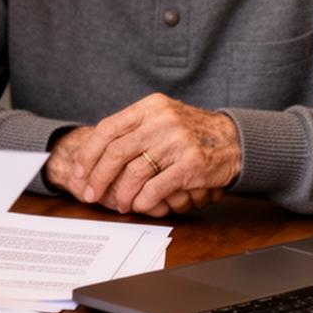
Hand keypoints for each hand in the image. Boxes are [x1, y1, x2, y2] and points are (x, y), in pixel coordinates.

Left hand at [50, 127, 225, 215]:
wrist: (233, 140)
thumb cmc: (190, 132)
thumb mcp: (162, 117)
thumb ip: (133, 128)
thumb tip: (93, 150)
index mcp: (149, 107)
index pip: (107, 128)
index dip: (88, 153)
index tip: (79, 172)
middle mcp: (161, 121)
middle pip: (115, 152)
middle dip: (98, 177)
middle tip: (89, 194)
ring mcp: (177, 141)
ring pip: (134, 172)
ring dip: (121, 193)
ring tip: (118, 204)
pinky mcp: (191, 164)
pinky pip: (156, 187)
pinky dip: (143, 200)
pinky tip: (139, 205)